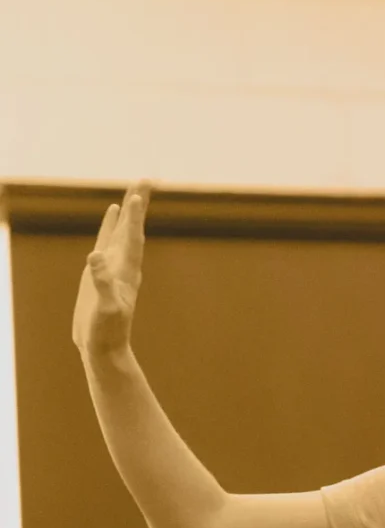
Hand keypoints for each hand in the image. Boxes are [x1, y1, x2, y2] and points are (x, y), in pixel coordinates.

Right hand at [73, 182, 151, 358]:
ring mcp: (114, 266)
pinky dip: (110, 226)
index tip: (137, 195)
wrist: (104, 347)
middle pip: (133, 229)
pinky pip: (108, 241)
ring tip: (132, 192)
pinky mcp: (102, 270)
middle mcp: (124, 265)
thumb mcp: (105, 308)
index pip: (132, 238)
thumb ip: (102, 283)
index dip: (134, 217)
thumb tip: (96, 257)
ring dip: (128, 213)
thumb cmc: (106, 331)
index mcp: (126, 272)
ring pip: (123, 232)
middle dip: (138, 205)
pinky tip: (111, 216)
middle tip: (146, 179)